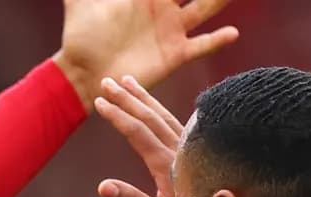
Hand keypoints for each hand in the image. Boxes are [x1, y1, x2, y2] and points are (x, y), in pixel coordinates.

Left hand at [52, 0, 238, 106]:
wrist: (84, 74)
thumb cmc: (80, 37)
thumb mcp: (78, 3)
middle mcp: (164, 8)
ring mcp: (172, 30)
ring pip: (206, 7)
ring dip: (219, 0)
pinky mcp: (175, 54)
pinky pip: (202, 45)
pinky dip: (217, 40)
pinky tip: (232, 33)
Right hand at [94, 75, 185, 196]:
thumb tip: (102, 186)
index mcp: (167, 164)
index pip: (138, 132)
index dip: (118, 115)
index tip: (100, 102)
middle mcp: (180, 150)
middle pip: (150, 117)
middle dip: (127, 98)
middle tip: (107, 82)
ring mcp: (190, 147)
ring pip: (164, 115)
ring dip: (144, 98)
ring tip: (127, 81)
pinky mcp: (198, 149)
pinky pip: (176, 122)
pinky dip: (160, 109)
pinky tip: (156, 107)